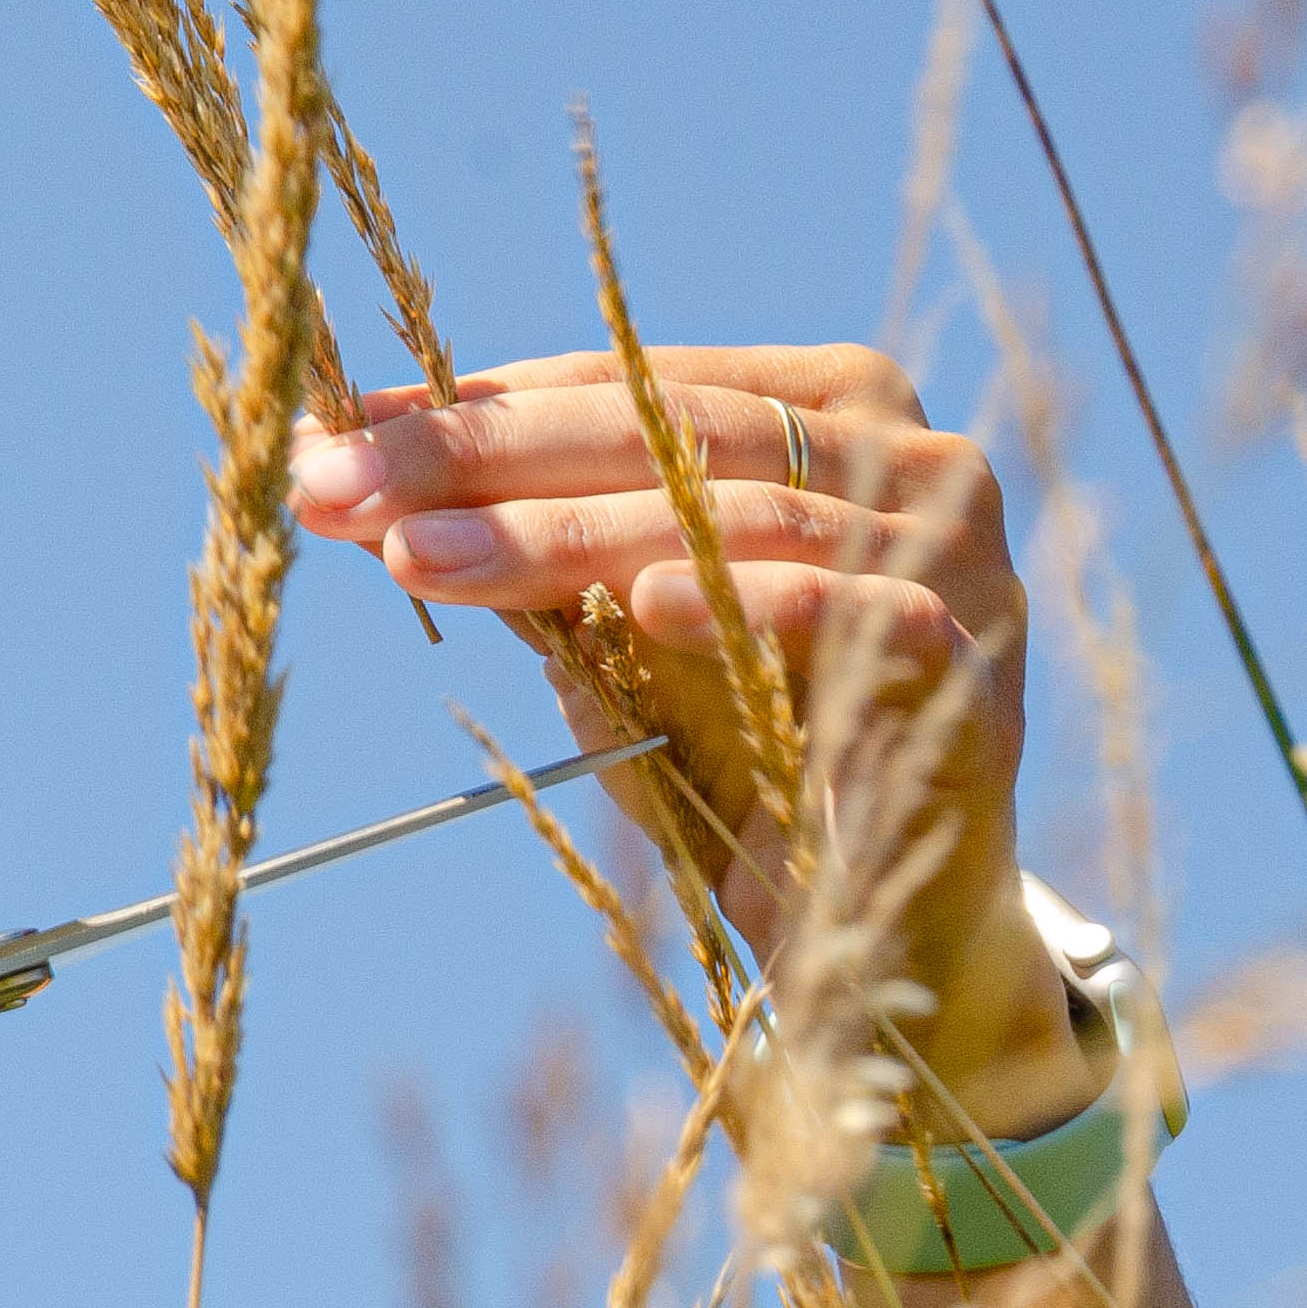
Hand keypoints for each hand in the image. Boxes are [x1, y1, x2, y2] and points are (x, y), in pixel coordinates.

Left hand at [287, 342, 1097, 1140]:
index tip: (328, 439)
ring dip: (566, 535)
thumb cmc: (739, 754)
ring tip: (424, 561)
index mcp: (828, 411)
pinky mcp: (978, 676)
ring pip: (745, 515)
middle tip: (342, 488)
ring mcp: (962, 561)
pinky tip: (645, 607)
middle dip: (489, 457)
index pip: (633, 382)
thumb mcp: (612, 638)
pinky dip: (756, 603)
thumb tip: (338, 474)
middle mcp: (910, 459)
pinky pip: (871, 616)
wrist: (876, 925)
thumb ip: (521, 551)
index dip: (476, 406)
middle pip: (677, 429)